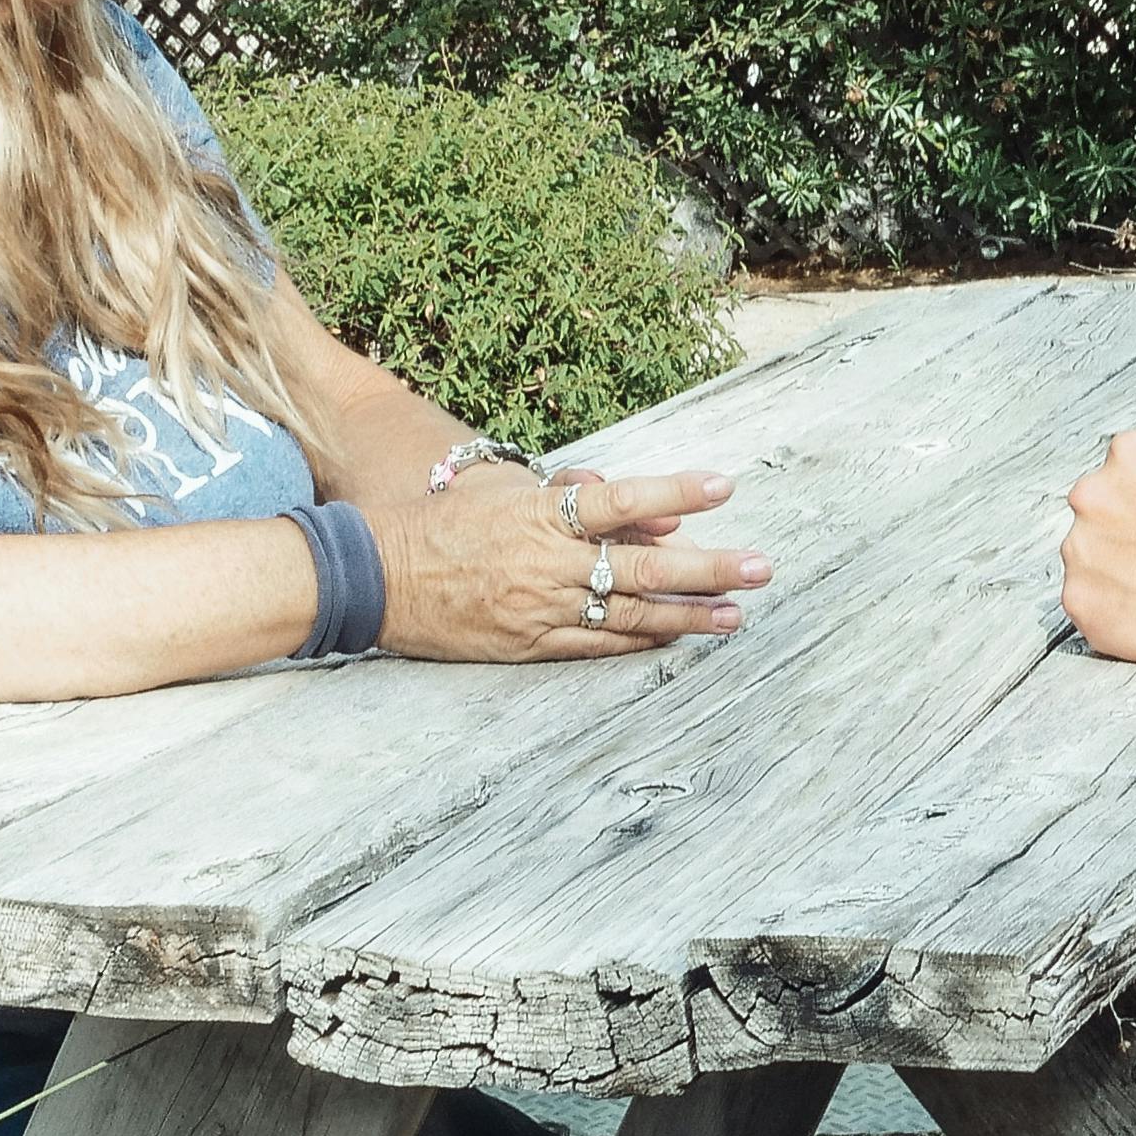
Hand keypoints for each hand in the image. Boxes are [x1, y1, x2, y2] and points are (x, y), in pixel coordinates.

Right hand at [373, 463, 768, 662]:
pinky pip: (596, 648)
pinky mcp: (528, 645)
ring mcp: (540, 610)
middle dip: (708, 570)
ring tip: (736, 616)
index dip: (676, 493)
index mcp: (539, 514)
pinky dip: (639, 645)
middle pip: (644, 568)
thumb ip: (566, 493)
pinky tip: (676, 642)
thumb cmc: (439, 521)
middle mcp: (548, 564)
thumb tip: (637, 511)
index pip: (621, 499)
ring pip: (631, 616)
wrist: (375, 577)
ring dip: (689, 618)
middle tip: (760, 568)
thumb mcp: (500, 490)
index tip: (724, 487)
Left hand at [1060, 428, 1135, 666]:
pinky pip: (1087, 604)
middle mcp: (1093, 495)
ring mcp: (1082, 548)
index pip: (1120, 473)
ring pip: (1088, 558)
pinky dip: (1111, 611)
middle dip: (1123, 534)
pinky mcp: (1079, 598)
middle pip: (1097, 514)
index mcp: (1128, 454)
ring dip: (1114, 571)